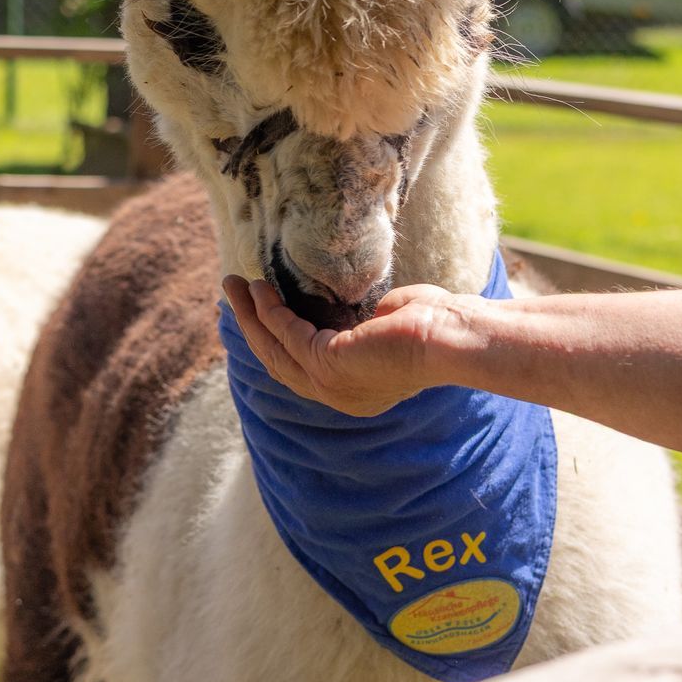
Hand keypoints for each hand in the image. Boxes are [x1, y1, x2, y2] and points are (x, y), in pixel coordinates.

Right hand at [222, 275, 463, 415]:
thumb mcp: (385, 324)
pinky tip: (261, 290)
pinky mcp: (328, 366)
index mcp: (353, 390)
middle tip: (231, 295)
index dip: (272, 339)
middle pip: (278, 360)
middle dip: (251, 325)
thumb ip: (361, 323)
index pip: (299, 366)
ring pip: (274, 350)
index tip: (256, 310)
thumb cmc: (433, 324)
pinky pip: (288, 336)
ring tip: (232, 286)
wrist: (450, 336)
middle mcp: (337, 396)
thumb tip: (353, 311)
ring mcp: (330, 386)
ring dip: (251, 316)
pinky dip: (271, 312)